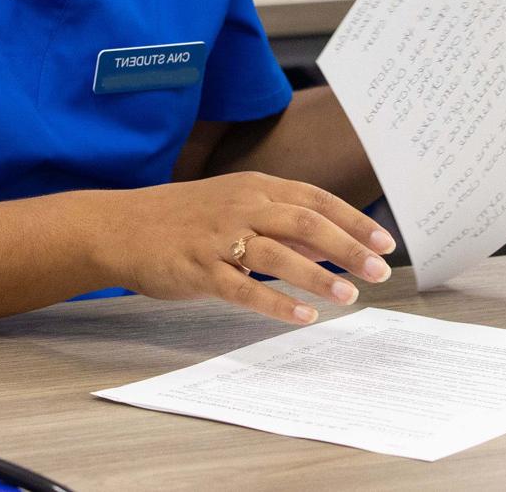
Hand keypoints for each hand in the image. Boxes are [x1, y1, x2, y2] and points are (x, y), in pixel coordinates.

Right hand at [94, 171, 395, 325]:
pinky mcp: (199, 269)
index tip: (384, 241)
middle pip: (305, 222)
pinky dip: (277, 303)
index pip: (316, 199)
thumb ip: (279, 221)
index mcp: (256, 187)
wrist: (121, 226)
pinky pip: (244, 288)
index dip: (353, 220)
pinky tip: (303, 317)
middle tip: (379, 270)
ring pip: (278, 254)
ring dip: (318, 276)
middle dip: (347, 246)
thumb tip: (329, 243)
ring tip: (349, 297)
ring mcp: (219, 237)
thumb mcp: (234, 205)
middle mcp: (242, 206)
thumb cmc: (182, 218)